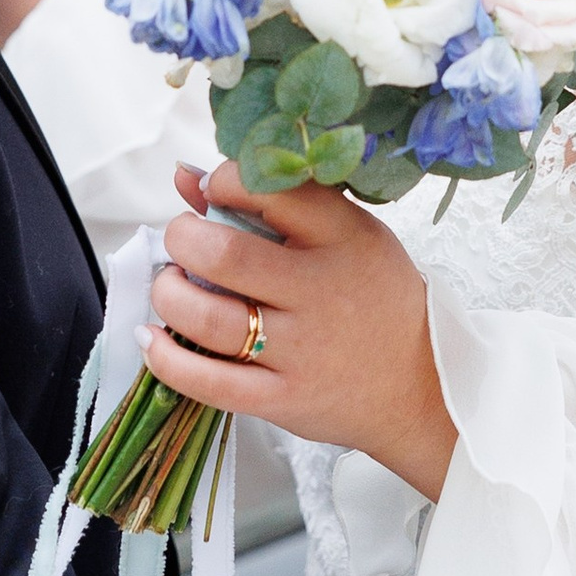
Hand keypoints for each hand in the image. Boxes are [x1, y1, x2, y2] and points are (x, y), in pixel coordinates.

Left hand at [147, 158, 454, 499]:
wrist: (422, 386)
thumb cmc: (375, 299)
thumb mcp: (347, 237)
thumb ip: (273, 204)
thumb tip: (184, 176)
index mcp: (343, 238)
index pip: (270, 190)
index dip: (223, 182)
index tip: (213, 194)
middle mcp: (321, 291)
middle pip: (226, 254)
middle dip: (182, 238)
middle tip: (182, 242)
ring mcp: (301, 350)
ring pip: (209, 319)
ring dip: (170, 294)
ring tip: (172, 285)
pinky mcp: (283, 399)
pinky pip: (210, 383)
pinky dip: (168, 360)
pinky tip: (152, 338)